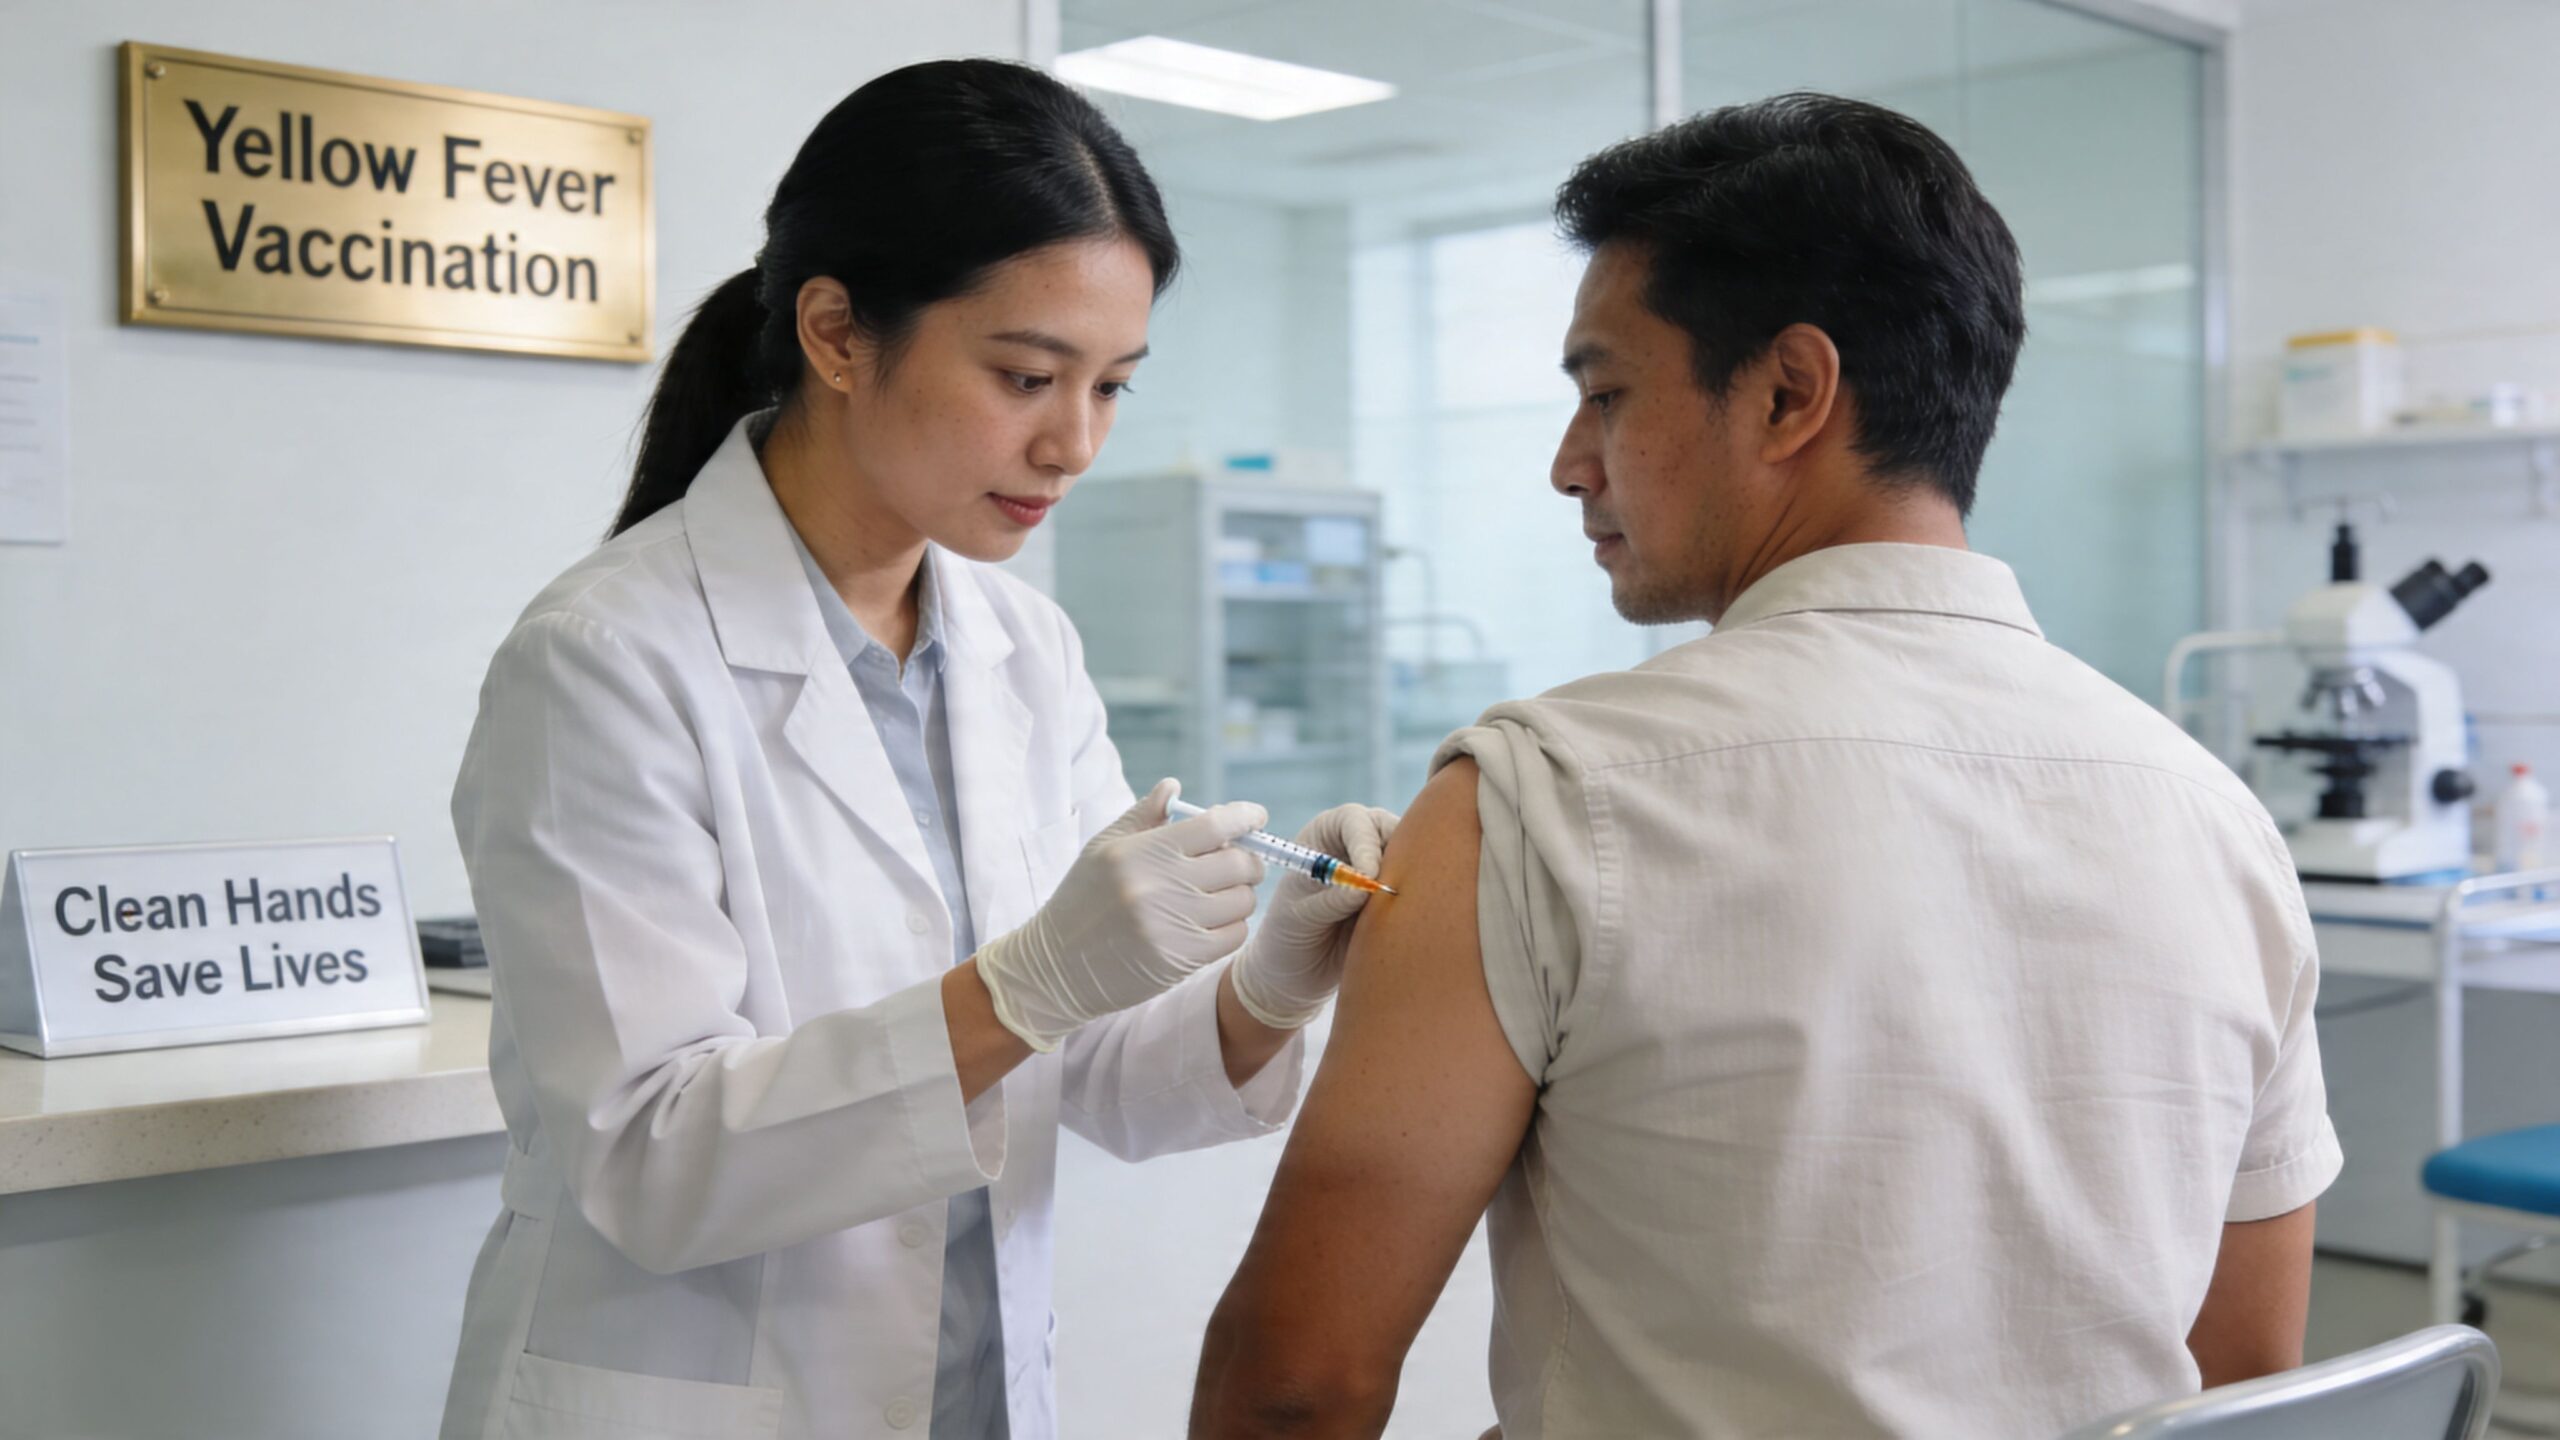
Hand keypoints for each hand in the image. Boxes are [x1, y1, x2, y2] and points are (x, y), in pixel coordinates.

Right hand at [975, 780, 1267, 1051]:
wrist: (1056, 967)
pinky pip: (1234, 934)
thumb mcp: (1103, 849)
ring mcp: (1173, 924)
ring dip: (1240, 895)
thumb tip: (1174, 786)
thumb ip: (1143, 815)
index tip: (1255, 817)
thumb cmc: (1082, 901)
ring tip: (1219, 895)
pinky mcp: (1182, 959)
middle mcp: (1159, 885)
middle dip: (1248, 859)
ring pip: (1242, 900)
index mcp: (1141, 851)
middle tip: (1239, 862)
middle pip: (1239, 862)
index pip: (1215, 825)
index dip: (1245, 817)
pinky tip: (1211, 922)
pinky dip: (1231, 926)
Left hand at [1226, 802, 1399, 1029]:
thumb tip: (1367, 887)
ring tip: (1400, 913)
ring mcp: (1385, 871)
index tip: (1369, 875)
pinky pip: (1421, 893)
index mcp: (1326, 835)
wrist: (1296, 977)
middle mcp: (1359, 844)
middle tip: (1395, 893)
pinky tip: (1410, 925)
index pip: (1354, 820)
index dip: (1365, 842)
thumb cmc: (1287, 939)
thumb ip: (1330, 901)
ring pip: (1415, 862)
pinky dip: (1419, 905)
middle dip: (1401, 857)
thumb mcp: (1299, 919)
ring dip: (1413, 883)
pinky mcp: (1401, 899)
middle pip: (1395, 831)